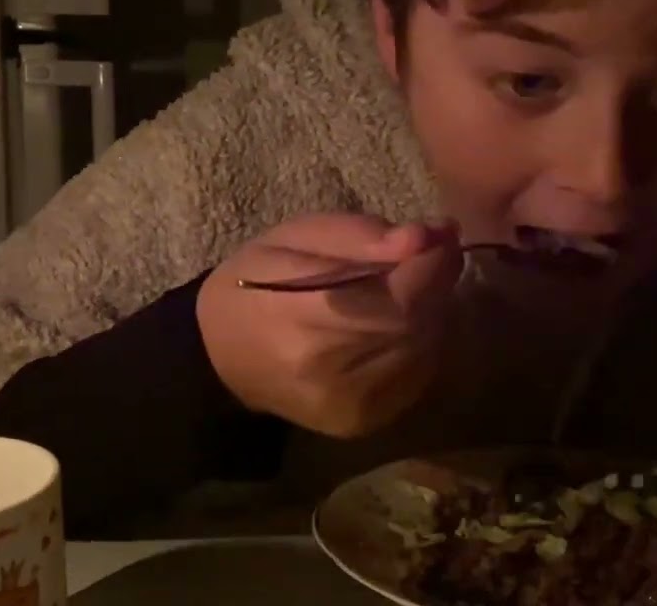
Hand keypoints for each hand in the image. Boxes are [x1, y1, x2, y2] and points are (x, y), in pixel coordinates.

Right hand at [198, 213, 462, 437]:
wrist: (215, 359)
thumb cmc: (251, 287)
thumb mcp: (290, 240)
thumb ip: (357, 236)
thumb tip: (424, 236)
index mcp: (303, 319)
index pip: (399, 297)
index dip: (430, 265)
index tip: (441, 234)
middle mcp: (330, 372)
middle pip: (418, 324)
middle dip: (434, 284)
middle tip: (430, 255)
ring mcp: (349, 406)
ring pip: (424, 351)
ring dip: (430, 313)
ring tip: (408, 289)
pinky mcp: (360, 423)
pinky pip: (416, 377)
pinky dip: (420, 345)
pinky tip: (398, 327)